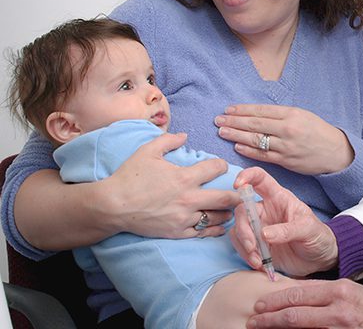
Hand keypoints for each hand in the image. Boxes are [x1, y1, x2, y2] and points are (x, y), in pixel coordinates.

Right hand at [103, 132, 240, 238]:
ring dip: (227, 212)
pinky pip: (203, 233)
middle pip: (225, 198)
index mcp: (184, 177)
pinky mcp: (178, 232)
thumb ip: (168, 140)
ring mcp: (184, 218)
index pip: (214, 168)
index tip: (223, 166)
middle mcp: (189, 199)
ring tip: (232, 208)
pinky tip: (221, 226)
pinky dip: (215, 229)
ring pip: (217, 217)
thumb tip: (185, 135)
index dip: (222, 165)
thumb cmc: (129, 176)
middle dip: (238, 195)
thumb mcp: (147, 151)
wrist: (113, 206)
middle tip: (245, 193)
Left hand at [215, 104, 353, 174]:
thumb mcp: (301, 115)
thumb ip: (280, 115)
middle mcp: (287, 129)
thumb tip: (255, 114)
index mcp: (291, 114)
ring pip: (256, 140)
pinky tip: (236, 146)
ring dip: (236, 135)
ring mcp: (285, 146)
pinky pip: (263, 155)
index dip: (242, 110)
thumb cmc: (317, 131)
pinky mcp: (285, 160)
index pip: (260, 111)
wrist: (335, 152)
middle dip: (234, 122)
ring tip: (222, 132)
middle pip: (254, 124)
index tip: (228, 109)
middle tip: (218, 120)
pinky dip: (248, 151)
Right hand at [230, 167, 337, 276]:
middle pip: (243, 210)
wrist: (320, 259)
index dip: (247, 176)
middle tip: (252, 246)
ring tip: (258, 260)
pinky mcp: (256, 244)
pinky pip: (240, 245)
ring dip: (244, 245)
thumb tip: (264, 234)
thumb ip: (288, 230)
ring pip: (238, 229)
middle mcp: (265, 210)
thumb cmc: (317, 236)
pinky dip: (245, 255)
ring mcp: (259, 227)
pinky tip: (259, 264)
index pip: (259, 179)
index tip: (238, 185)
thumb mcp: (308, 229)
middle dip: (243, 229)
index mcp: (278, 197)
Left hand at [246, 279, 362, 328]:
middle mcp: (339, 309)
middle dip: (270, 318)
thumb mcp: (349, 290)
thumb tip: (296, 295)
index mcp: (338, 290)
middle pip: (296, 314)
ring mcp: (342, 327)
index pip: (298, 294)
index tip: (261, 305)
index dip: (276, 300)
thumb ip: (324, 293)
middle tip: (253, 321)